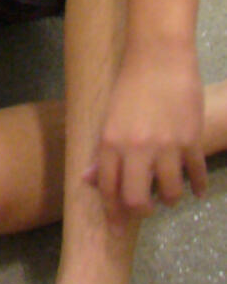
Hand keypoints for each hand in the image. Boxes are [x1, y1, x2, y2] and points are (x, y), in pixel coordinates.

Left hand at [87, 40, 206, 215]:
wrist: (159, 56)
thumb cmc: (129, 82)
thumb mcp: (109, 116)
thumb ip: (102, 152)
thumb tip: (86, 180)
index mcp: (110, 141)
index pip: (108, 187)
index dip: (112, 211)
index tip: (116, 227)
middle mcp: (136, 148)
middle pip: (138, 200)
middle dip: (141, 211)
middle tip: (146, 209)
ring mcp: (166, 146)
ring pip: (170, 193)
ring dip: (170, 198)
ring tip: (169, 192)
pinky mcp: (190, 141)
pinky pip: (196, 175)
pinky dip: (198, 186)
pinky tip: (196, 189)